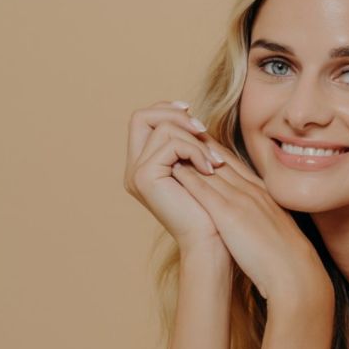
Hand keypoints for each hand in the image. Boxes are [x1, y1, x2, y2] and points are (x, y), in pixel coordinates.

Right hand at [123, 100, 226, 253]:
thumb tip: (188, 112)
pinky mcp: (144, 177)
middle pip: (141, 116)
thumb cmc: (211, 208)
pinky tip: (210, 169)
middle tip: (203, 130)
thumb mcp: (199, 166)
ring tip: (214, 162)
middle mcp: (134, 168)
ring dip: (195, 140)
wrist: (211, 239)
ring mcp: (136, 173)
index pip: (143, 119)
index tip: (193, 114)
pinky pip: (170, 144)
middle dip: (176, 115)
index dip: (166, 109)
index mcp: (144, 164)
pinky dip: (196, 151)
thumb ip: (189, 142)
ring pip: (163, 129)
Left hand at [170, 143, 330, 302]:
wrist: (294, 271)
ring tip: (169, 144)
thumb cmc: (286, 258)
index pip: (234, 165)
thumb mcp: (275, 229)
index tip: (199, 143)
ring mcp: (241, 200)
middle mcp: (252, 191)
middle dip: (200, 144)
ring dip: (190, 155)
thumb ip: (263, 218)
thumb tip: (251, 220)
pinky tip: (173, 168)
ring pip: (211, 169)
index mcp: (262, 194)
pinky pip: (206, 190)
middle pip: (221, 160)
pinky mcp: (230, 214)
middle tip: (180, 133)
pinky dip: (189, 176)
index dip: (215, 151)